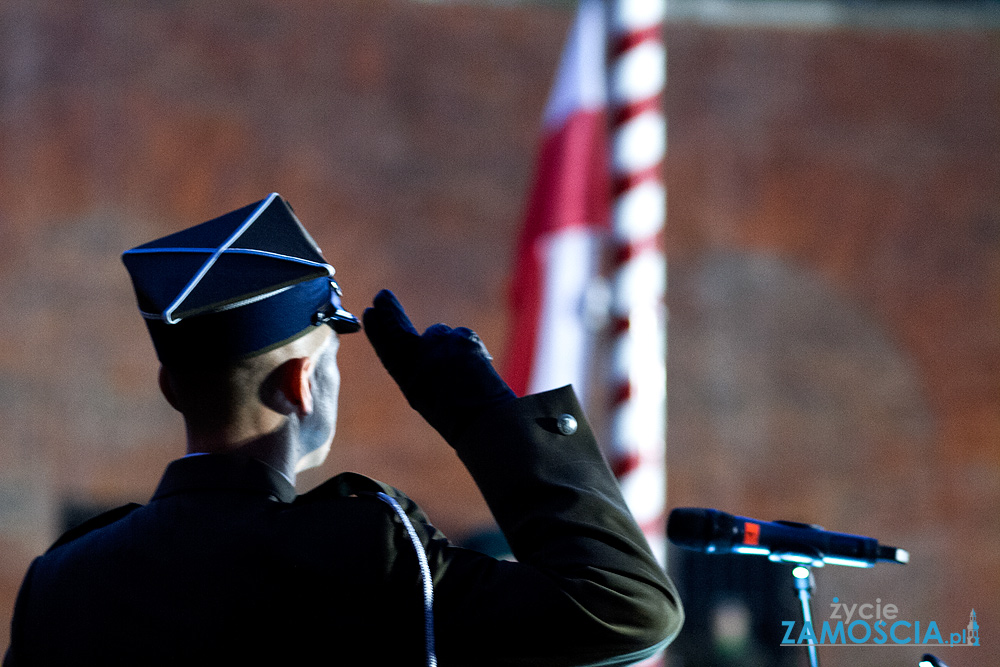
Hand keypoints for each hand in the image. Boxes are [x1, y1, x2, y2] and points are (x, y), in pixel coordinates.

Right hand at [363, 290, 515, 442]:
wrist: (483, 418)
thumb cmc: (455, 415)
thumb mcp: (425, 395)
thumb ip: (419, 367)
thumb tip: (425, 340)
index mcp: (406, 377)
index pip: (386, 345)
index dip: (377, 328)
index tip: (370, 312)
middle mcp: (418, 355)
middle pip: (398, 327)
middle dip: (389, 311)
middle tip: (382, 296)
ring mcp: (439, 343)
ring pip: (439, 334)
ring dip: (445, 344)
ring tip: (460, 372)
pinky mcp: (462, 336)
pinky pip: (462, 337)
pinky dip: (466, 348)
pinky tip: (475, 367)